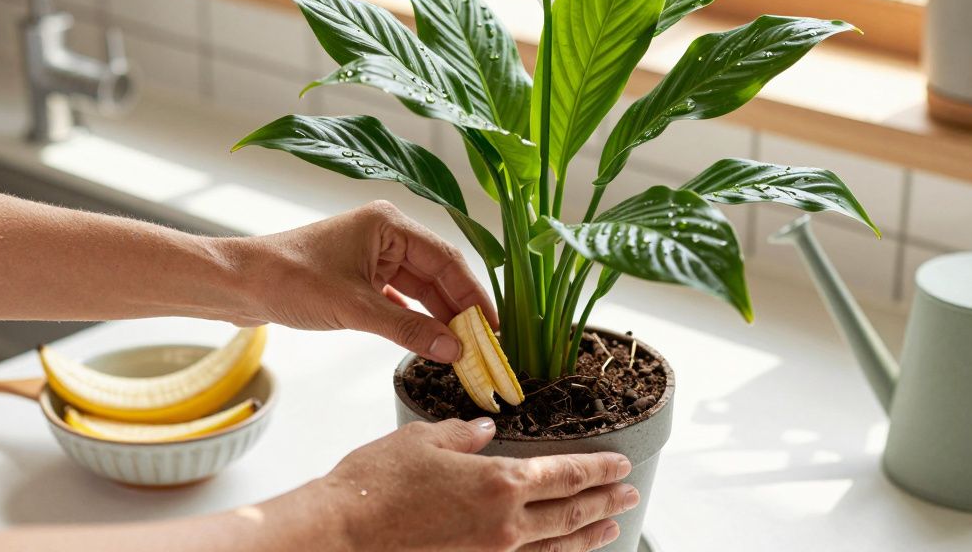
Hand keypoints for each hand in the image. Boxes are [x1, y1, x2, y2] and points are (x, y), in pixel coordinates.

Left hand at [225, 201, 496, 361]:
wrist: (238, 284)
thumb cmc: (289, 280)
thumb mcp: (355, 309)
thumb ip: (408, 328)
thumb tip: (454, 349)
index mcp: (389, 225)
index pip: (447, 260)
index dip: (474, 296)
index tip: (493, 327)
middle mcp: (385, 235)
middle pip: (437, 275)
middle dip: (459, 310)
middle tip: (482, 347)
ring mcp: (371, 256)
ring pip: (419, 289)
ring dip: (437, 318)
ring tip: (460, 350)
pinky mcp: (358, 278)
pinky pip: (398, 299)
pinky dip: (413, 320)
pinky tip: (429, 341)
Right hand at [314, 418, 636, 550]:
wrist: (341, 537)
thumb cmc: (374, 485)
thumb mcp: (421, 441)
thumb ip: (461, 435)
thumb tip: (485, 431)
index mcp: (498, 483)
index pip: (565, 474)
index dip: (598, 469)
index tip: (620, 464)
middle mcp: (505, 525)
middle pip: (571, 512)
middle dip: (605, 501)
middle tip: (630, 492)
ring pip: (555, 546)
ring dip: (588, 534)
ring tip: (612, 526)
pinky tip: (559, 551)